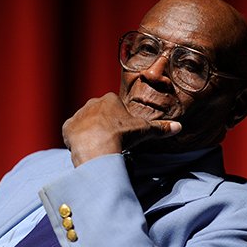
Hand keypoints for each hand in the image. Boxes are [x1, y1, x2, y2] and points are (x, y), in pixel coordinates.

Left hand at [62, 92, 181, 166]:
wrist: (97, 147)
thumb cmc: (121, 135)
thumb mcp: (143, 130)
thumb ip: (160, 128)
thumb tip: (179, 127)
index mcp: (110, 99)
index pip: (114, 107)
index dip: (118, 120)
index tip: (120, 132)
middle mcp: (92, 103)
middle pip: (98, 114)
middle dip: (103, 124)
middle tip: (110, 139)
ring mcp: (78, 115)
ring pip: (85, 122)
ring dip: (89, 132)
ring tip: (98, 145)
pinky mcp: (67, 127)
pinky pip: (71, 131)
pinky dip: (77, 139)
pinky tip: (85, 147)